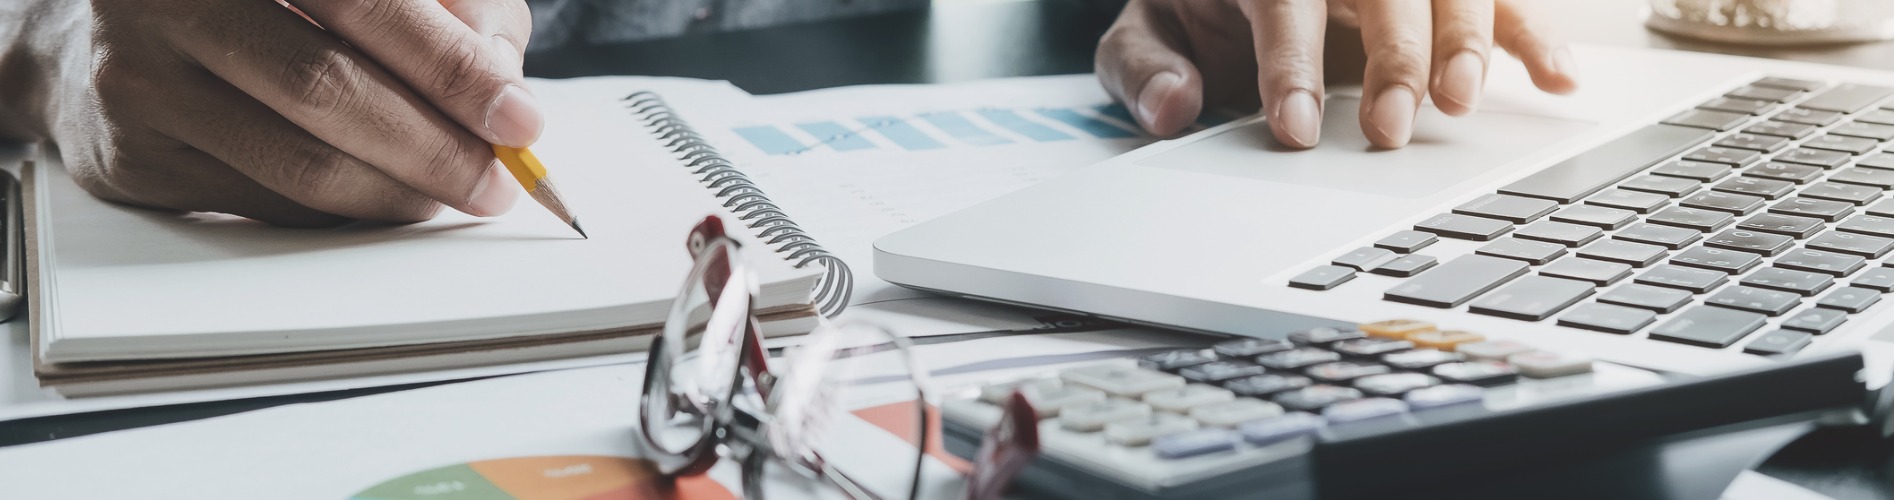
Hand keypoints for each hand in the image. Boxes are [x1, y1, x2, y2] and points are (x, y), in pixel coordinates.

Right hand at [0, 0, 538, 225]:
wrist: (107, 34)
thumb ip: (446, 4)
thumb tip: (502, 80)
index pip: (364, 1)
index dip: (450, 65)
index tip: (519, 118)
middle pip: (328, 87)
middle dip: (437, 146)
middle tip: (499, 180)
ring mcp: (140, 78)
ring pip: (301, 162)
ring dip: (402, 191)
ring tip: (457, 191)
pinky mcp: (132, 157)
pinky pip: (269, 204)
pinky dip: (348, 210)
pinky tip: (387, 196)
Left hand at [1096, 0, 1578, 148]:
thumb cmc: (1197, 8)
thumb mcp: (1149, 31)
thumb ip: (1144, 68)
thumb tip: (1169, 108)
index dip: (1288, 62)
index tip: (1293, 129)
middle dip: (1391, 56)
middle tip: (1388, 129)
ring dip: (1465, 42)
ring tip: (1460, 104)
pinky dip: (1535, 36)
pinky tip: (1557, 79)